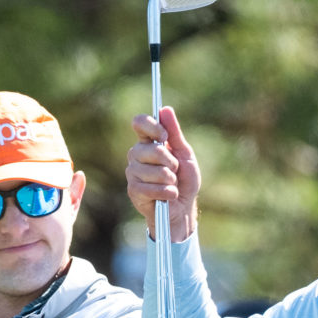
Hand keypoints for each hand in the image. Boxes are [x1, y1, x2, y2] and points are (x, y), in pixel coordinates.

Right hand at [125, 106, 200, 241]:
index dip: (152, 126)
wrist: (183, 208)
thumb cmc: (184, 180)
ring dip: (170, 180)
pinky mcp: (133, 191)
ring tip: (171, 184)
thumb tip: (165, 109)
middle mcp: (136, 154)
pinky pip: (150, 188)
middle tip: (174, 170)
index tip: (164, 136)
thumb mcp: (185, 154)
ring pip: (153, 171)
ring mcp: (133, 172)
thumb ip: (174, 133)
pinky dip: (166, 192)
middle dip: (170, 162)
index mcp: (148, 142)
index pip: (139, 123)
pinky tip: (169, 195)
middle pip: (150, 149)